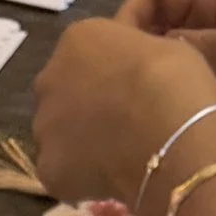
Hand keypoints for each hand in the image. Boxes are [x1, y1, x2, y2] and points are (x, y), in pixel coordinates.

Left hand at [31, 20, 215, 210]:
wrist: (169, 132)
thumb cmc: (172, 79)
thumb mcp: (159, 44)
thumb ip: (130, 57)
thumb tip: (129, 75)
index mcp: (77, 38)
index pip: (83, 55)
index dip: (107, 74)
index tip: (128, 88)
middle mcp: (48, 78)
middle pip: (62, 93)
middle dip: (83, 106)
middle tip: (117, 123)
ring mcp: (43, 126)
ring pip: (57, 134)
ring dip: (77, 142)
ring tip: (113, 154)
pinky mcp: (46, 168)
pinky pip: (60, 172)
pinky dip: (78, 177)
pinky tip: (105, 177)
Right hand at [114, 0, 215, 170]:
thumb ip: (189, 50)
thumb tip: (140, 61)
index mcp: (212, 0)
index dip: (133, 17)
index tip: (116, 53)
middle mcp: (207, 31)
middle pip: (157, 40)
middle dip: (139, 63)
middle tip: (117, 96)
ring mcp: (212, 70)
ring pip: (169, 80)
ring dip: (156, 97)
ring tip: (135, 122)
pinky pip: (186, 111)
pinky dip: (174, 122)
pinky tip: (158, 137)